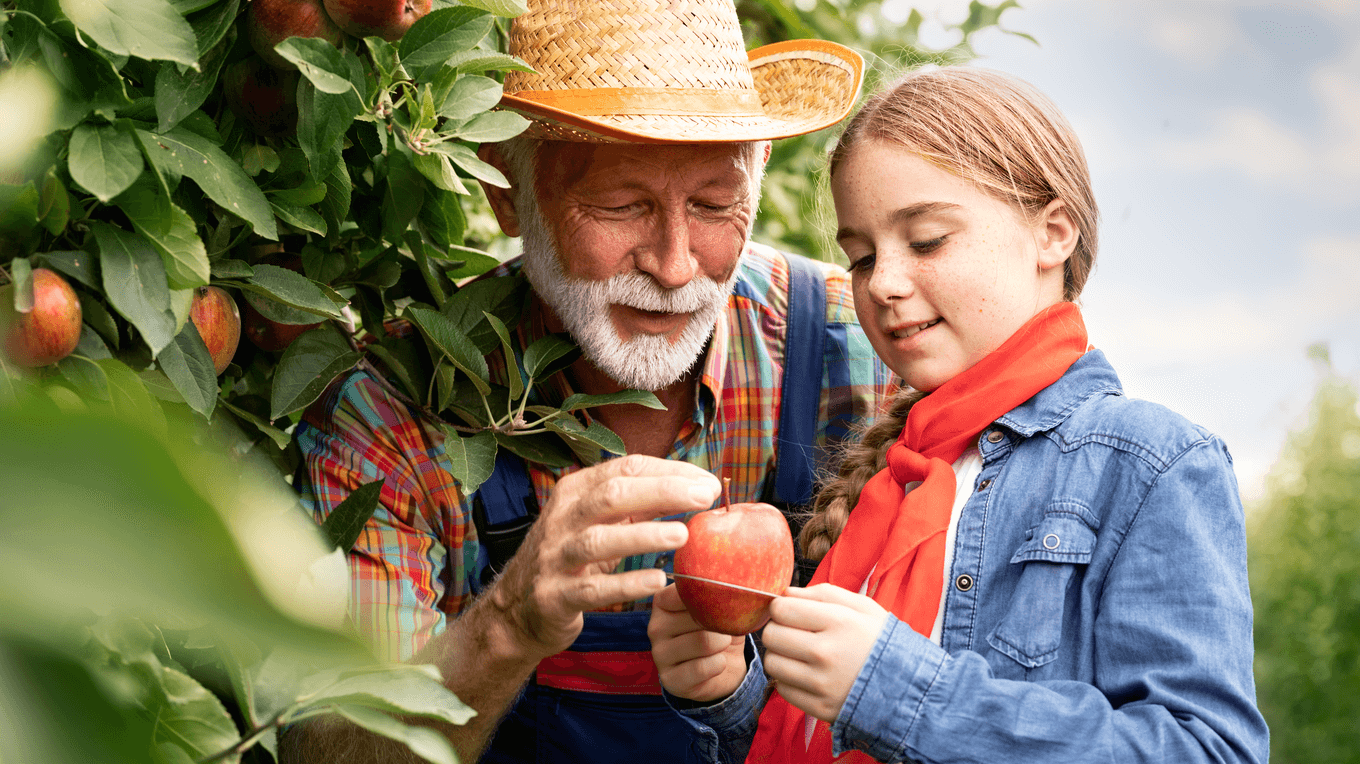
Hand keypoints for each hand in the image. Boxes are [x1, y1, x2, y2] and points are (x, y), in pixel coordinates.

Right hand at [487, 455, 721, 658]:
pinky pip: (593, 589)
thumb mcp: (600, 522)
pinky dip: (626, 584)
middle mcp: (562, 518)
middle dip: (662, 492)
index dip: (669, 472)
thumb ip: (640, 504)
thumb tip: (696, 486)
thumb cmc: (571, 556)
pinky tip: (658, 581)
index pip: (625, 469)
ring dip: (644, 535)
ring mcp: (555, 557)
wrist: (518, 608)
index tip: (708, 483)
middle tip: (704, 497)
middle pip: (613, 495)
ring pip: (600, 540)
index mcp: (576, 491)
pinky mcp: (554, 596)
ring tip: (682, 535)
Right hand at [648, 584, 746, 701]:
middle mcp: (655, 626)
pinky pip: (701, 668)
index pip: (686, 590)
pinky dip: (719, 664)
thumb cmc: (719, 629)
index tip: (723, 601)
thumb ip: (717, 591)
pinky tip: (719, 663)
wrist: (724, 666)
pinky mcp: (668, 679)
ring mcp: (659, 654)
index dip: (712, 596)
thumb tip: (729, 580)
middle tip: (726, 628)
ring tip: (723, 645)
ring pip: (703, 641)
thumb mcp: (719, 606)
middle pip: (698, 615)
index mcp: (663, 602)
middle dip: (721, 622)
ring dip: (723, 644)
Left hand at [761, 584, 889, 722]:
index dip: (781, 607)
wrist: (910, 689)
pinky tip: (807, 675)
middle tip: (793, 633)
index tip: (791, 612)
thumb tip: (785, 592)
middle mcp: (827, 653)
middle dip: (778, 630)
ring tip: (799, 655)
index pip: (781, 608)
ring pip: (772, 663)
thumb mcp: (863, 607)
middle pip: (771, 635)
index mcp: (839, 622)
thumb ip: (823, 593)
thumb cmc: (882, 642)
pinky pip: (782, 689)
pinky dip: (789, 680)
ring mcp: (822, 684)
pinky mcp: (820, 708)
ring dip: (781, 656)